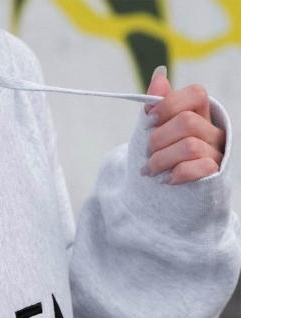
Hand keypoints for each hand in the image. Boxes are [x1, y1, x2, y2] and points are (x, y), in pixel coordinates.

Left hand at [141, 66, 225, 184]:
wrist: (164, 198)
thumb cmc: (161, 160)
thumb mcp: (154, 133)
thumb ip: (156, 106)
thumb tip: (159, 73)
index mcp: (199, 115)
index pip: (196, 94)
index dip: (170, 105)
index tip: (149, 121)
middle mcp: (213, 132)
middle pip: (187, 122)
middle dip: (158, 139)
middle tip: (146, 154)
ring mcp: (216, 153)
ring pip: (189, 146)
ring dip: (161, 159)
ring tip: (150, 170)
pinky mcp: (214, 176)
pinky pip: (198, 167)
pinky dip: (176, 173)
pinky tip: (165, 180)